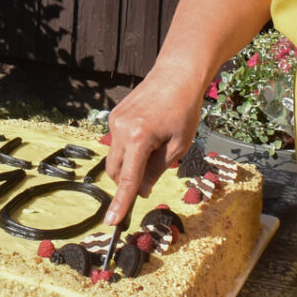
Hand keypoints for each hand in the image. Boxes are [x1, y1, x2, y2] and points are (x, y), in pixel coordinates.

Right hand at [104, 65, 208, 223]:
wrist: (176, 74)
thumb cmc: (184, 108)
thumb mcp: (179, 144)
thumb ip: (158, 170)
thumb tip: (141, 190)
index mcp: (139, 138)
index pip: (128, 179)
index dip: (121, 203)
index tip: (112, 222)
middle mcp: (121, 129)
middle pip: (115, 171)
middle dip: (128, 181)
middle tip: (152, 176)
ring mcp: (115, 121)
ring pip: (115, 157)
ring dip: (129, 164)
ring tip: (155, 148)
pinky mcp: (115, 116)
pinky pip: (118, 142)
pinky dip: (130, 149)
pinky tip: (149, 135)